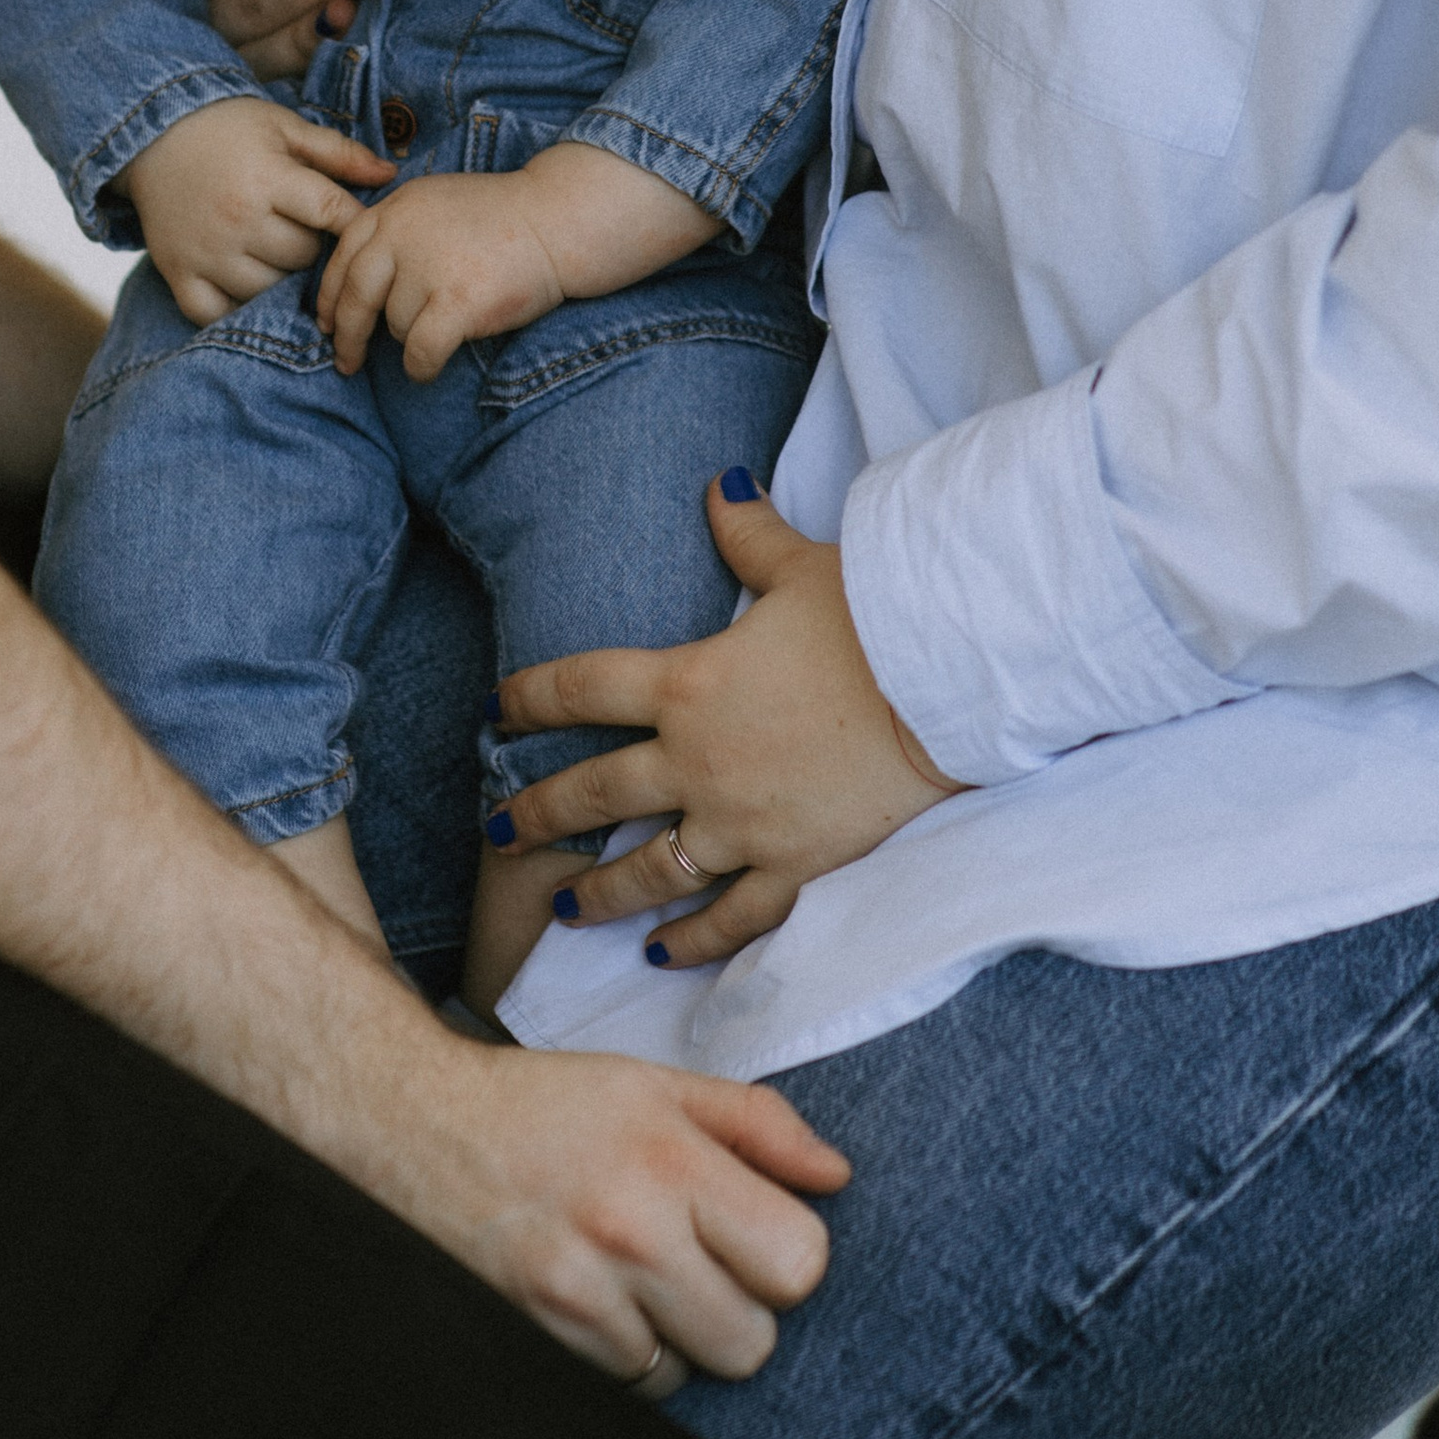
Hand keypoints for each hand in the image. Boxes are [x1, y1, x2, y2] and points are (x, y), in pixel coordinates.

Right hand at [125, 98, 392, 324]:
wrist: (152, 136)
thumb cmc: (229, 129)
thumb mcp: (285, 127)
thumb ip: (338, 152)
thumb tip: (391, 174)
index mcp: (268, 179)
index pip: (331, 215)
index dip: (356, 225)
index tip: (365, 228)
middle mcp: (237, 219)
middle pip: (303, 257)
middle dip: (313, 246)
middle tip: (306, 231)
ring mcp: (206, 252)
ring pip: (269, 290)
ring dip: (281, 278)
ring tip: (278, 254)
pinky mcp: (179, 274)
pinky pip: (219, 314)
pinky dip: (237, 309)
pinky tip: (248, 288)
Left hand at [317, 170, 567, 379]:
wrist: (561, 219)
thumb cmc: (506, 216)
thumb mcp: (438, 202)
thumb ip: (399, 230)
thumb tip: (359, 282)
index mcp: (397, 208)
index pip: (344, 254)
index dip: (329, 294)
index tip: (326, 321)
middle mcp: (404, 233)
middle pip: (355, 295)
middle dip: (347, 334)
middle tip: (347, 362)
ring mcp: (430, 268)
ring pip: (394, 324)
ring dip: (410, 338)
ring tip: (440, 328)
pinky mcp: (458, 302)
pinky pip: (419, 351)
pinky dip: (420, 367)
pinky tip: (428, 369)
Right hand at [385, 1029, 848, 1385]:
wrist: (412, 1124)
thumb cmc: (545, 1105)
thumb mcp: (656, 1084)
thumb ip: (757, 1123)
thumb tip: (838, 1177)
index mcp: (671, 1159)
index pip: (798, 1262)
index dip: (785, 1256)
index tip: (750, 1234)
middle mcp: (630, 1232)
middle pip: (753, 1342)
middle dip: (737, 1309)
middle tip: (693, 1263)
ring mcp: (578, 1295)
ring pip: (689, 1374)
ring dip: (676, 1338)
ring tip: (634, 1277)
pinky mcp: (537, 1338)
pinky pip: (626, 1388)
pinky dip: (623, 1357)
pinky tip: (595, 1301)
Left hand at [493, 476, 966, 967]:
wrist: (942, 687)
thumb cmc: (871, 618)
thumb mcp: (800, 567)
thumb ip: (749, 535)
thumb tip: (722, 485)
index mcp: (687, 685)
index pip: (583, 690)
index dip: (531, 698)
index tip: (496, 712)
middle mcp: (697, 762)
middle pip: (595, 791)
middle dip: (539, 812)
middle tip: (500, 829)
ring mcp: (741, 823)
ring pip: (649, 870)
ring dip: (599, 892)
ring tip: (563, 909)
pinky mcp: (793, 865)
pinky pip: (733, 916)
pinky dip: (696, 939)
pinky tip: (663, 953)